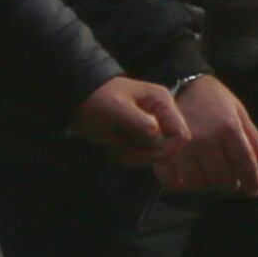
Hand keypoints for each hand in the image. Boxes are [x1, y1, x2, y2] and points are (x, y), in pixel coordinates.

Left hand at [68, 75, 184, 161]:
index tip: (142, 152)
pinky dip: (127, 156)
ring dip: (133, 156)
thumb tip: (158, 138)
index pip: (180, 135)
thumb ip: (139, 123)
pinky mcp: (140, 138)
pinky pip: (142, 157)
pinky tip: (114, 146)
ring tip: (114, 145)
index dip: (166, 149)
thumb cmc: (97, 99)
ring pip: (154, 156)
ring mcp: (152, 128)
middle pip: (168, 149)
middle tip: (121, 148)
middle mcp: (161, 116)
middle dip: (144, 153)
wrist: (78, 99)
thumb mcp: (116, 109)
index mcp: (162, 103)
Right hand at [151, 75, 257, 195]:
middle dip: (230, 182)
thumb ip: (253, 138)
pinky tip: (187, 177)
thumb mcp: (237, 111)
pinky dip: (183, 185)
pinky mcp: (163, 152)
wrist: (178, 82)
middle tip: (229, 178)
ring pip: (200, 184)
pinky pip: (174, 183)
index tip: (253, 191)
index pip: (245, 164)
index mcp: (228, 128)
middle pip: (223, 179)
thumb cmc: (212, 98)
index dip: (252, 182)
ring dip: (207, 184)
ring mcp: (182, 148)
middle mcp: (206, 140)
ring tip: (209, 175)